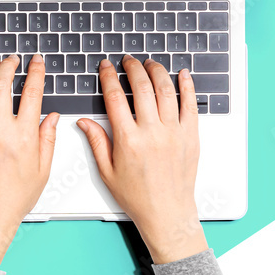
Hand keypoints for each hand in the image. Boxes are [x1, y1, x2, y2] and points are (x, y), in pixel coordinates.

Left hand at [0, 54, 58, 269]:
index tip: (37, 62)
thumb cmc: (15, 197)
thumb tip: (52, 116)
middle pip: (2, 85)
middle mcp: (0, 131)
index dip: (36, 72)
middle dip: (8, 65)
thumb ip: (48, 139)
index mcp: (24, 137)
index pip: (32, 93)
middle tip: (13, 59)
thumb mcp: (43, 169)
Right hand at [77, 56, 206, 263]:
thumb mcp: (108, 172)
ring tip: (150, 64)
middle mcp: (152, 133)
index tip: (106, 67)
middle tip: (128, 60)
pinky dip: (187, 86)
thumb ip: (97, 142)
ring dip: (157, 72)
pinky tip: (182, 74)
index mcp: (128, 140)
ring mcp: (174, 133)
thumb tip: (84, 122)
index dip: (109, 77)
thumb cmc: (138, 197)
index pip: (115, 98)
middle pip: (141, 88)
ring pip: (166, 91)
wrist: (167, 213)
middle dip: (133, 68)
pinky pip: (190, 104)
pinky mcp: (191, 136)